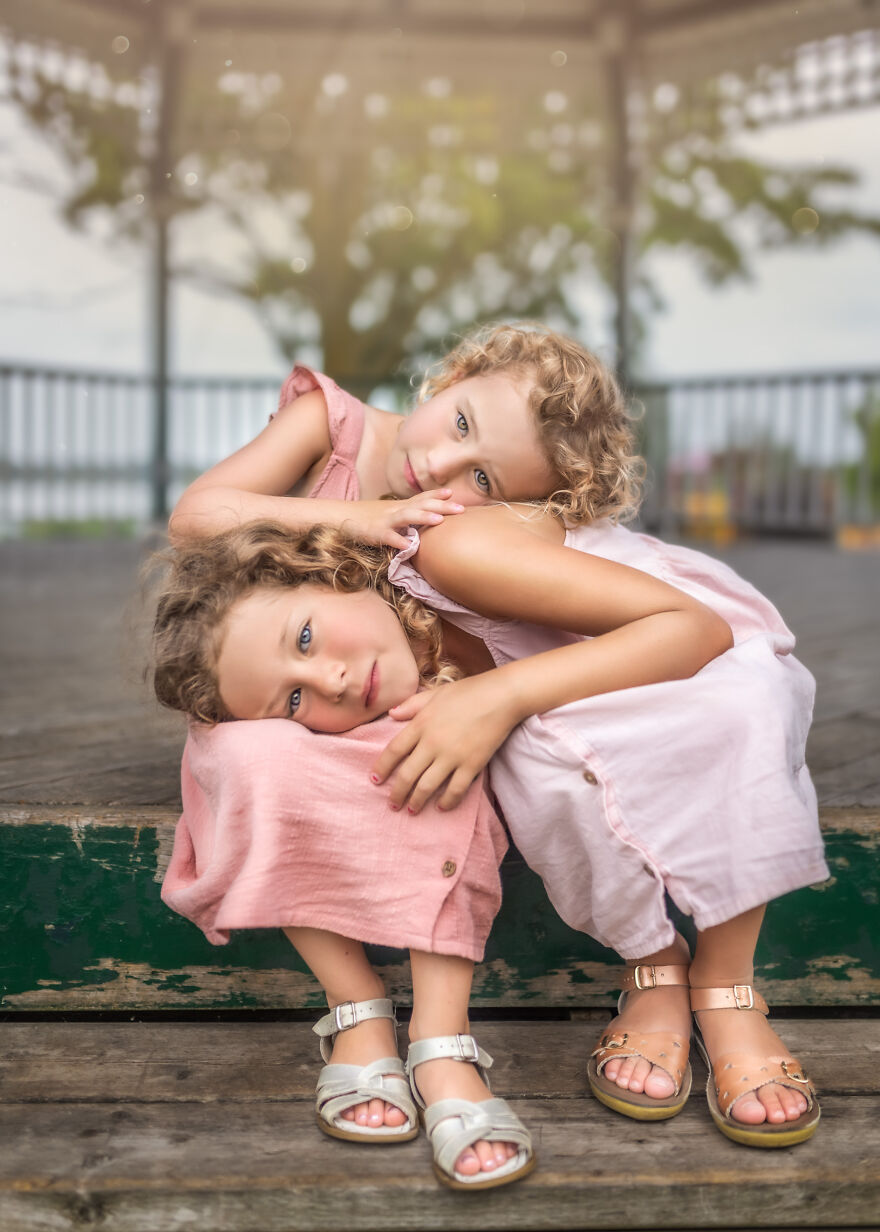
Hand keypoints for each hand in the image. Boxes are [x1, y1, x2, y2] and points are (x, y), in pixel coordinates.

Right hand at [342, 491, 464, 549]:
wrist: (339, 516)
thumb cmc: (367, 518)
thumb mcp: (389, 514)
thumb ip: (406, 515)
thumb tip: (426, 518)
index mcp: (400, 506)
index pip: (421, 497)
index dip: (437, 494)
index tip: (453, 492)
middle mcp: (395, 510)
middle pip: (421, 505)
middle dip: (442, 506)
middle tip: (461, 508)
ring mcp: (385, 521)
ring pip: (407, 516)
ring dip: (423, 517)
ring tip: (439, 520)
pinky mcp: (375, 533)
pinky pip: (388, 537)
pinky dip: (398, 541)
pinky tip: (408, 547)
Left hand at [371, 674, 521, 812]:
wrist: (502, 696)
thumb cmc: (469, 691)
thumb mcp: (435, 693)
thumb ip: (412, 705)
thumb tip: (391, 714)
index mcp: (421, 723)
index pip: (394, 750)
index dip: (382, 768)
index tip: (375, 780)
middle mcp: (432, 742)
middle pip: (407, 774)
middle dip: (397, 793)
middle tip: (392, 804)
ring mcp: (452, 755)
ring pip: (427, 786)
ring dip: (417, 802)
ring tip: (412, 811)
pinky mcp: (472, 764)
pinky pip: (456, 789)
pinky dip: (447, 801)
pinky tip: (441, 806)